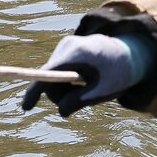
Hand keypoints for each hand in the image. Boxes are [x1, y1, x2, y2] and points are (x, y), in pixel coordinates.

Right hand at [21, 30, 156, 116]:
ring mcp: (65, 45)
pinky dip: (65, 82)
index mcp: (79, 53)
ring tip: (87, 87)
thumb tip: (61, 111)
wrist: (130, 52)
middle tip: (80, 100)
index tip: (26, 107)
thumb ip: (82, 100)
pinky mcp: (65, 48)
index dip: (36, 91)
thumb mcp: (104, 90)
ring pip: (51, 77)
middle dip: (59, 95)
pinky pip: (56, 72)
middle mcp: (68, 45)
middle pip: (49, 78)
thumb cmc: (119, 72)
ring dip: (64, 90)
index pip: (49, 72)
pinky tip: (84, 80)